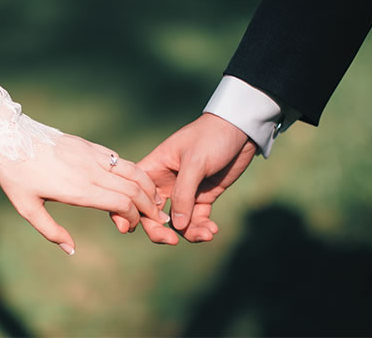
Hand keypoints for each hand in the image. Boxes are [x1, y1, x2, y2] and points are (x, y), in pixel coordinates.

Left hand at [0, 133, 168, 253]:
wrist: (8, 137)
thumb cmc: (15, 175)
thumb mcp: (27, 208)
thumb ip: (51, 231)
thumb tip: (71, 250)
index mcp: (78, 189)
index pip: (121, 203)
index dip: (133, 217)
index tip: (128, 227)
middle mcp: (91, 171)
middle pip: (134, 188)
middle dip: (149, 206)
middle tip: (156, 219)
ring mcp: (92, 155)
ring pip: (132, 170)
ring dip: (148, 187)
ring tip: (155, 200)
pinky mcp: (89, 146)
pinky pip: (119, 159)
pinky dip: (134, 172)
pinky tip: (136, 182)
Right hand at [137, 113, 255, 243]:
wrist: (241, 129)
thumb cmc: (211, 137)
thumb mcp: (195, 162)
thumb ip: (183, 194)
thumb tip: (176, 226)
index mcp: (154, 168)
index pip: (135, 194)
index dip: (131, 212)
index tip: (134, 228)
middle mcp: (165, 183)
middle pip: (152, 214)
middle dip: (160, 231)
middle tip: (172, 241)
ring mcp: (185, 191)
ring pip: (177, 222)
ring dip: (188, 232)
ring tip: (206, 234)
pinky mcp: (203, 196)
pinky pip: (197, 219)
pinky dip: (202, 227)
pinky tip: (212, 230)